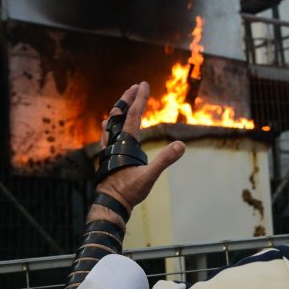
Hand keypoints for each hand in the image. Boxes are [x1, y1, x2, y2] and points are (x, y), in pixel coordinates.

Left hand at [92, 82, 184, 219]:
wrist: (110, 203)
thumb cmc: (129, 191)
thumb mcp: (149, 177)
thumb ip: (164, 160)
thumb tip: (181, 145)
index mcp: (125, 142)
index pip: (134, 115)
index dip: (140, 99)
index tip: (143, 84)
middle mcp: (115, 141)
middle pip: (120, 114)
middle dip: (128, 99)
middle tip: (135, 86)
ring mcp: (109, 148)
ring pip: (112, 122)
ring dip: (119, 109)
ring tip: (123, 102)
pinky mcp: (107, 155)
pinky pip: (108, 133)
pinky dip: (112, 123)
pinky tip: (110, 126)